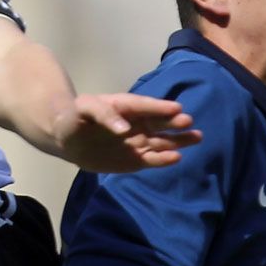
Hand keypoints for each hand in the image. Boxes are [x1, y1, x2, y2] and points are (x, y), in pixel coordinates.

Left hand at [53, 93, 202, 173]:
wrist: (68, 139)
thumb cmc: (75, 118)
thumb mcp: (84, 109)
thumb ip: (103, 115)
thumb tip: (124, 130)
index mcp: (126, 106)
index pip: (145, 106)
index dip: (160, 108)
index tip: (177, 109)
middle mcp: (137, 123)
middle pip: (159, 122)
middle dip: (174, 122)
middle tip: (188, 121)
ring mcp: (138, 141)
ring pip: (162, 141)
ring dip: (179, 140)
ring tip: (197, 137)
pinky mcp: (136, 159)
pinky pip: (152, 159)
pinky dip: (164, 159)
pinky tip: (177, 157)